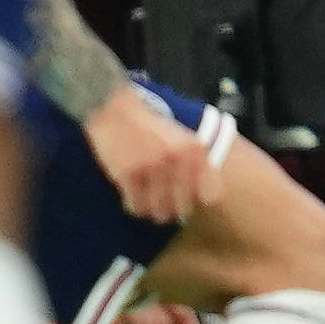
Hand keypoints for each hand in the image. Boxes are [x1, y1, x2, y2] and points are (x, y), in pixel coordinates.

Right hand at [85, 85, 221, 223]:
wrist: (115, 111)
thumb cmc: (150, 129)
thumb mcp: (183, 140)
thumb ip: (196, 166)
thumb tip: (203, 200)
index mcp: (195, 150)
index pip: (210, 196)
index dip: (198, 201)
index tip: (189, 200)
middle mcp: (178, 158)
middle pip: (183, 209)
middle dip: (173, 209)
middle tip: (163, 202)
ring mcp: (153, 166)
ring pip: (160, 212)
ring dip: (153, 210)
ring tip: (146, 199)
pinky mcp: (129, 174)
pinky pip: (137, 207)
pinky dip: (134, 205)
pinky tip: (131, 195)